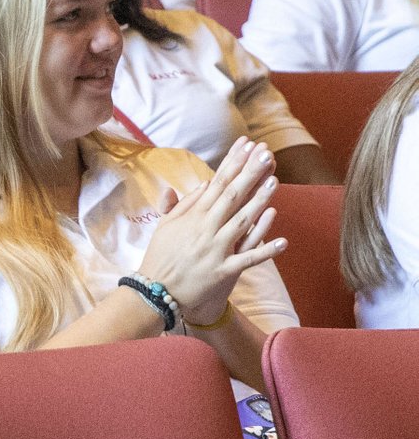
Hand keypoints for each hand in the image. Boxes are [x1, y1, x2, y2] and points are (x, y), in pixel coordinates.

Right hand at [138, 137, 285, 325]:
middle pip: (231, 196)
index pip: (217, 184)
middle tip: (266, 154)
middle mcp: (205, 229)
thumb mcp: (165, 226)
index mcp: (192, 217)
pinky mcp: (223, 271)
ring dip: (259, 202)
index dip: (233, 164)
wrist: (155, 292)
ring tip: (274, 182)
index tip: (247, 146)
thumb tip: (204, 184)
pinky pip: (248, 260)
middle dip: (249, 174)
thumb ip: (184, 204)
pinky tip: (284, 242)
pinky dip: (266, 251)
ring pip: (241, 222)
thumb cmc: (161, 257)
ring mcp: (215, 250)